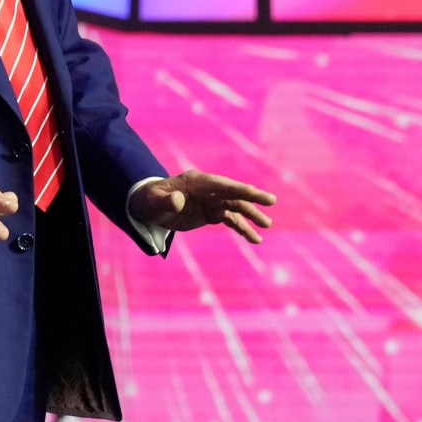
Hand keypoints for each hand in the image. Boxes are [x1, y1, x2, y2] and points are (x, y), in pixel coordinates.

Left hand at [128, 169, 277, 242]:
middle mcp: (208, 189)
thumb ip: (166, 201)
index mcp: (197, 181)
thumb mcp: (153, 202)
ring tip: (267, 226)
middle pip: (233, 193)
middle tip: (271, 201)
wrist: (150, 207)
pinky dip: (242, 229)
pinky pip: (231, 220)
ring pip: (236, 207)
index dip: (237, 188)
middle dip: (252, 198)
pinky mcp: (211, 213)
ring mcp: (211, 201)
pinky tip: (254, 239)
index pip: (221, 184)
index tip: (254, 193)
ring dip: (251, 216)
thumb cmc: (150, 201)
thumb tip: (178, 201)